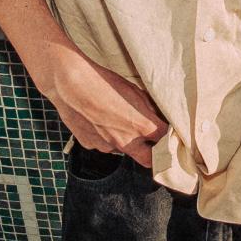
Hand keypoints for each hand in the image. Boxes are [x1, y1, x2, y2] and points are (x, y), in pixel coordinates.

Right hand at [35, 46, 167, 167]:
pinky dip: (104, 135)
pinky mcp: (90, 144)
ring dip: (124, 139)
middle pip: (148, 159)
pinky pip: (103, 143)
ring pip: (122, 148)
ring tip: (114, 117)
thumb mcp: (133, 90)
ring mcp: (107, 146)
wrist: (71, 84)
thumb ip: (148, 107)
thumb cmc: (104, 82)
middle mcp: (127, 142)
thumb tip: (157, 114)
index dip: (169, 137)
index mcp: (142, 126)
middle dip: (153, 154)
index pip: (166, 140)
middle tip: (153, 142)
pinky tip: (97, 118)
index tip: (169, 133)